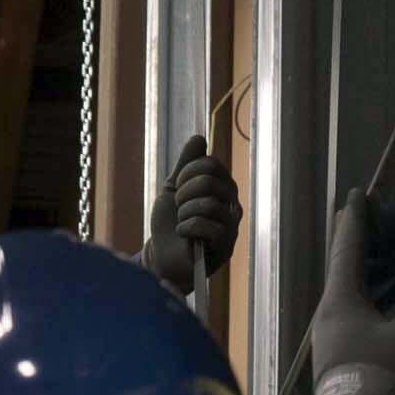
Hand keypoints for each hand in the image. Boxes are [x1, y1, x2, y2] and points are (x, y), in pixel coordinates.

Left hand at [143, 133, 244, 292]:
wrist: (162, 256)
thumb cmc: (170, 224)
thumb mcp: (173, 188)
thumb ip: (186, 164)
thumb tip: (199, 137)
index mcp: (222, 188)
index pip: (211, 164)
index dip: (187, 172)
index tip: (178, 187)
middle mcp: (232, 204)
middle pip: (209, 181)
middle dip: (184, 194)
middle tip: (179, 208)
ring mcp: (231, 225)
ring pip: (208, 203)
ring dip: (184, 213)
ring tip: (182, 223)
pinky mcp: (225, 246)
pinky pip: (207, 226)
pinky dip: (187, 228)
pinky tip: (184, 235)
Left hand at [303, 192, 394, 394]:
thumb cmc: (378, 378)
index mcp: (341, 298)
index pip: (348, 247)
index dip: (356, 219)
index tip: (360, 194)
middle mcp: (330, 310)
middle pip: (345, 265)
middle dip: (362, 241)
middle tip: (381, 221)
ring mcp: (332, 332)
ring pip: (349, 289)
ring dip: (369, 269)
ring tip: (392, 256)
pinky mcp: (340, 351)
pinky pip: (355, 308)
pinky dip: (372, 293)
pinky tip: (390, 298)